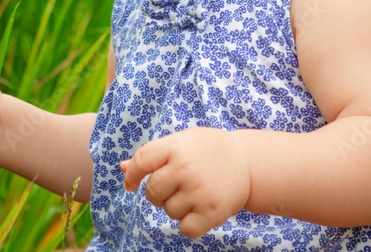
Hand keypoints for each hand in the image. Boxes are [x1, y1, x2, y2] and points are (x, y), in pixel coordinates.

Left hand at [119, 126, 250, 237]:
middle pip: (152, 191)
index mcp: (175, 147)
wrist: (248, 162)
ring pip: (168, 210)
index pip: (141, 161)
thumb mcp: (180, 143)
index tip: (131, 185)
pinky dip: (188, 225)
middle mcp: (185, 168)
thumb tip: (122, 168)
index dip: (132, 175)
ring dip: (175, 207)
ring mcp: (199, 190)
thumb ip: (152, 155)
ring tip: (193, 194)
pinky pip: (185, 228)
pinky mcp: (212, 211)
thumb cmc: (207, 150)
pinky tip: (199, 211)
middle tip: (173, 188)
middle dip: (156, 194)